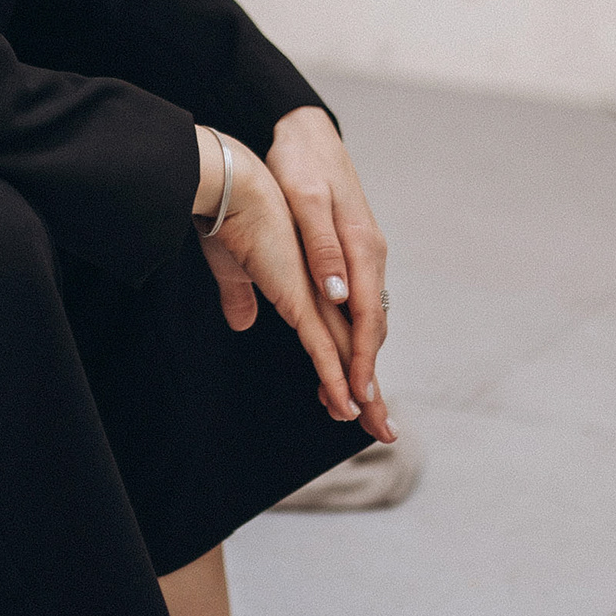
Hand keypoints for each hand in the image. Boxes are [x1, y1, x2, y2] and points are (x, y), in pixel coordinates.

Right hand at [192, 125, 392, 443]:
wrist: (231, 184)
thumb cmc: (231, 217)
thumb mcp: (237, 267)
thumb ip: (243, 296)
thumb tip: (243, 322)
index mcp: (315, 281)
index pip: (341, 334)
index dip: (349, 370)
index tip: (353, 403)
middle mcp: (326, 289)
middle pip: (356, 349)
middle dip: (371, 394)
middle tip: (384, 430)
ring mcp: (316, 294)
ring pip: (348, 354)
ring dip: (363, 394)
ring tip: (377, 429)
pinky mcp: (300, 297)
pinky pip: (324, 346)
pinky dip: (338, 377)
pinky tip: (348, 404)